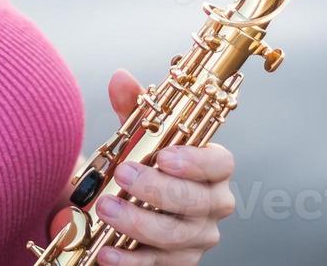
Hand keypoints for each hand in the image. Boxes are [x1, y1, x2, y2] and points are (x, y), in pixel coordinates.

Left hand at [93, 69, 236, 265]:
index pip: (221, 164)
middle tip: (122, 175)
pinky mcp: (177, 264)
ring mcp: (196, 239)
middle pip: (196, 202)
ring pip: (175, 236)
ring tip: (105, 208)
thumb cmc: (143, 165)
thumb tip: (120, 78)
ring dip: (138, 222)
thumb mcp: (138, 137)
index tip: (165, 156)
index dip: (197, 161)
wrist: (128, 206)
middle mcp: (212, 206)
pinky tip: (107, 251)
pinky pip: (156, 265)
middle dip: (157, 190)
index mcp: (211, 169)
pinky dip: (130, 260)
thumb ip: (133, 109)